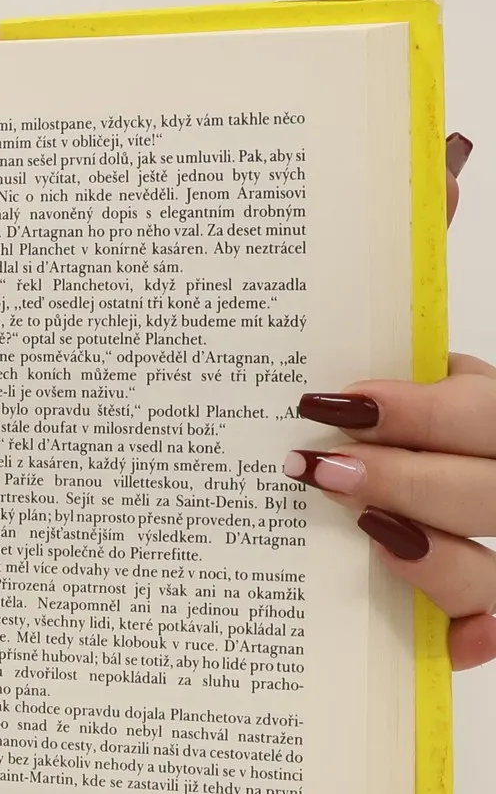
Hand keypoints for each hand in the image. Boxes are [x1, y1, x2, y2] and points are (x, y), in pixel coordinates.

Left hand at [286, 133, 495, 668]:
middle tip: (315, 467)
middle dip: (411, 472)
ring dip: (433, 552)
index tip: (331, 403)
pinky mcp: (487, 609)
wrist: (380, 470)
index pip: (482, 402)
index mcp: (487, 406)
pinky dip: (472, 633)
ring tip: (358, 532)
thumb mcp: (387, 338)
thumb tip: (449, 148)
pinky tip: (439, 645)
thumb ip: (412, 252)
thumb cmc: (389, 416)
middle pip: (493, 476)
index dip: (421, 406)